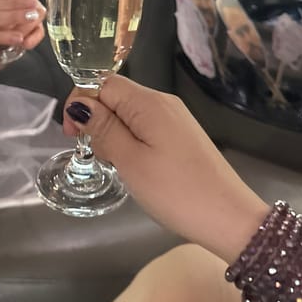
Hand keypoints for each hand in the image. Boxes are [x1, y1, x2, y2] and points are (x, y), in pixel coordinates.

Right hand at [63, 75, 266, 262]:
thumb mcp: (131, 161)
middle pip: (116, 96)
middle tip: (96, 155)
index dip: (82, 102)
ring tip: (115, 164)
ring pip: (129, 113)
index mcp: (149, 103)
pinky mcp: (182, 136)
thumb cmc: (176, 191)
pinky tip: (133, 166)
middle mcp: (164, 103)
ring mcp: (176, 119)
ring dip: (112, 132)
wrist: (229, 219)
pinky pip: (145, 127)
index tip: (72, 135)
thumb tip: (79, 104)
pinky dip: (130, 141)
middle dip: (96, 119)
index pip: (103, 83)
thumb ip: (103, 129)